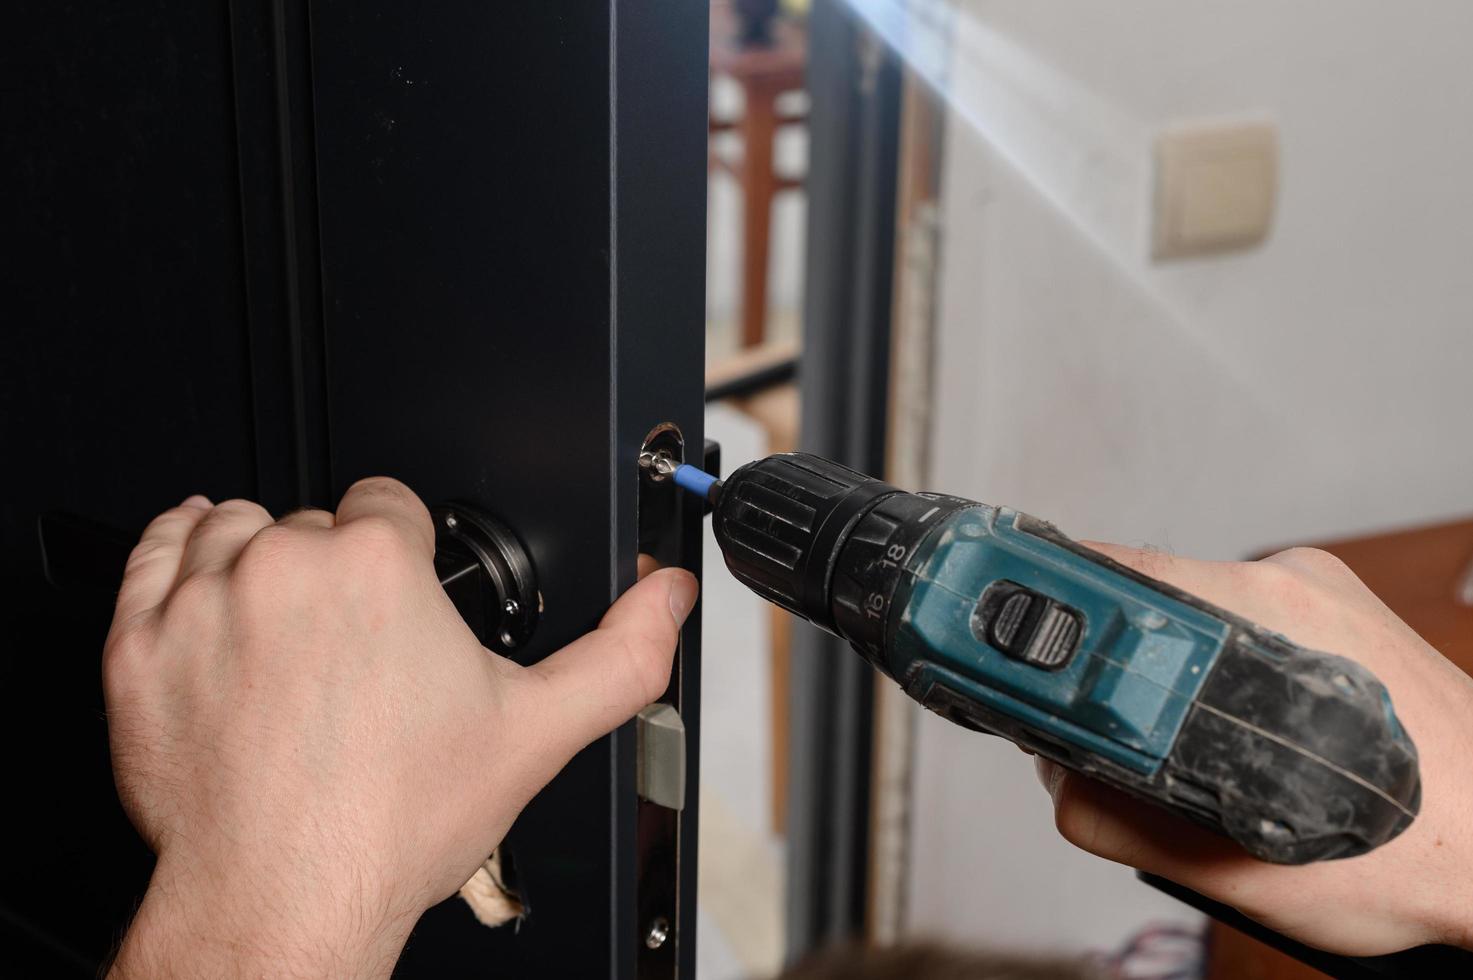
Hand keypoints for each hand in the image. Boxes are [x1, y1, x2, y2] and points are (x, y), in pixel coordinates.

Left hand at [103, 479, 696, 977]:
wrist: (283, 898)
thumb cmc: (393, 822)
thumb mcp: (537, 733)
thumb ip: (620, 655)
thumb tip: (666, 600)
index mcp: (379, 565)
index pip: (388, 499)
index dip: (402, 546)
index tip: (401, 595)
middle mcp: (287, 564)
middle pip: (313, 519)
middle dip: (336, 567)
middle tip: (350, 646)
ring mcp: (204, 600)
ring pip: (235, 528)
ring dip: (258, 559)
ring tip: (286, 630)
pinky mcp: (139, 643)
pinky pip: (152, 555)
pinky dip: (176, 555)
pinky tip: (205, 576)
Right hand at [1037, 544, 1472, 954]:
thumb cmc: (1415, 859)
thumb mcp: (1227, 864)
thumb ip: (1109, 808)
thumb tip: (1049, 763)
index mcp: (1262, 614)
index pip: (1109, 571)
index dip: (1046, 606)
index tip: (1014, 639)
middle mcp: (1292, 580)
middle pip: (1144, 597)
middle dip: (1117, 668)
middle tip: (1132, 741)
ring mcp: (1322, 589)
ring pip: (1193, 618)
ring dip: (1177, 677)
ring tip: (1222, 753)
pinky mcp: (1343, 608)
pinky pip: (1243, 628)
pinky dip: (1229, 678)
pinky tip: (1262, 739)